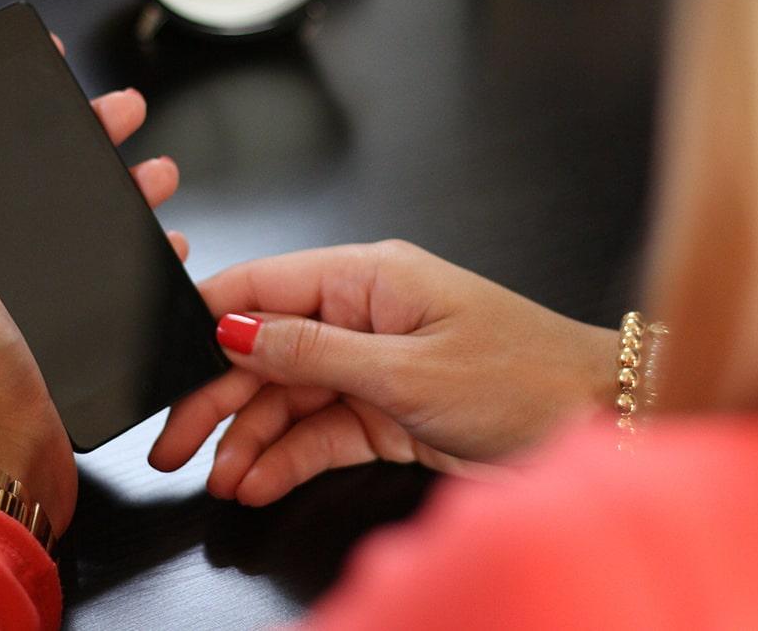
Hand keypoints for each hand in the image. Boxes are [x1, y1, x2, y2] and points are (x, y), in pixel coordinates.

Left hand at [0, 66, 185, 532]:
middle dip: (84, 139)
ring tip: (158, 174)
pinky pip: (107, 274)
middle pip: (36, 181)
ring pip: (80, 222)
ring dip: (122, 188)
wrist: (2, 452)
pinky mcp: (63, 329)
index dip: (6, 112)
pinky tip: (164, 242)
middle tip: (122, 112)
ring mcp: (23, 297)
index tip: (43, 75)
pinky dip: (137, 251)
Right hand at [149, 241, 615, 505]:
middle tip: (174, 443)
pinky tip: (258, 480)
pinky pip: (321, 430)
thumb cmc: (525, 377)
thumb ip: (313, 354)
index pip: (263, 287)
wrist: (599, 423)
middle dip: (215, 396)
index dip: (205, 321)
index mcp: (368, 277)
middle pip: (265, 350)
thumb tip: (235, 332)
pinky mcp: (387, 410)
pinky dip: (288, 456)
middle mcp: (365, 314)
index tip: (158, 358)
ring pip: (287, 397)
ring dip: (249, 437)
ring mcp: (374, 364)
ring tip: (218, 475)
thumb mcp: (407, 370)